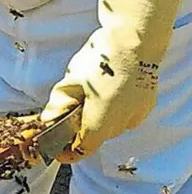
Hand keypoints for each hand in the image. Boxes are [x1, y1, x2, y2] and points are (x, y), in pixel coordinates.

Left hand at [40, 0, 181, 161]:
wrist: (134, 42)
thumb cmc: (101, 61)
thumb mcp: (70, 82)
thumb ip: (58, 105)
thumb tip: (48, 120)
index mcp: (100, 124)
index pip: (81, 150)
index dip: (66, 151)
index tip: (55, 147)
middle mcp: (122, 125)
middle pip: (94, 134)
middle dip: (79, 125)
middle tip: (67, 105)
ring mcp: (137, 114)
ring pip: (110, 123)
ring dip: (97, 114)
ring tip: (88, 89)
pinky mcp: (145, 103)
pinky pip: (124, 112)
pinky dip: (112, 106)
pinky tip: (106, 87)